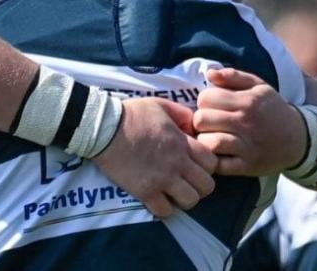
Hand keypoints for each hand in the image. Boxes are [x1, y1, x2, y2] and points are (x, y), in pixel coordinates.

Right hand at [92, 97, 216, 217]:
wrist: (104, 128)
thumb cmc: (132, 114)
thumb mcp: (162, 105)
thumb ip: (182, 114)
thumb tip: (194, 125)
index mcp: (182, 143)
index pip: (212, 163)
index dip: (208, 166)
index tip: (197, 164)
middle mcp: (177, 163)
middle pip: (207, 186)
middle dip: (201, 185)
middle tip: (189, 181)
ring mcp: (161, 179)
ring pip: (190, 201)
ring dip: (185, 199)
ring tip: (175, 193)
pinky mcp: (144, 192)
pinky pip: (165, 211)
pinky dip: (164, 209)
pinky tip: (158, 199)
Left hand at [194, 68, 304, 175]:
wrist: (298, 139)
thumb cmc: (272, 109)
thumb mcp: (258, 86)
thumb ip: (233, 76)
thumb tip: (209, 73)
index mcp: (247, 101)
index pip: (206, 98)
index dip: (204, 101)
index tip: (211, 106)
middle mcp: (246, 123)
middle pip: (202, 120)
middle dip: (200, 121)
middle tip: (208, 123)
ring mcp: (246, 146)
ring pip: (208, 143)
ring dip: (204, 141)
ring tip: (210, 137)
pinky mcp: (246, 166)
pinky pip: (219, 165)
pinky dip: (212, 160)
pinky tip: (217, 153)